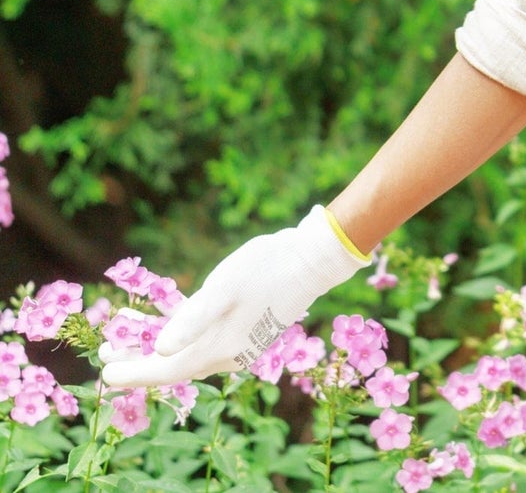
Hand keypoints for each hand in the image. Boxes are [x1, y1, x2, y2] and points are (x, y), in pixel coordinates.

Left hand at [98, 205, 366, 388]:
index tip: (103, 374)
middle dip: (139, 362)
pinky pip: (204, 343)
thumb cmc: (267, 267)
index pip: (166, 371)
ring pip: (188, 355)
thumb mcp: (224, 287)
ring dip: (157, 347)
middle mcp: (229, 356)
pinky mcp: (247, 332)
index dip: (133, 373)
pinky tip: (172, 322)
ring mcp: (240, 346)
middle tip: (105, 353)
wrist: (313, 260)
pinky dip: (182, 336)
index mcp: (220, 348)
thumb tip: (158, 351)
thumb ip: (192, 320)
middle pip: (174, 367)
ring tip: (128, 331)